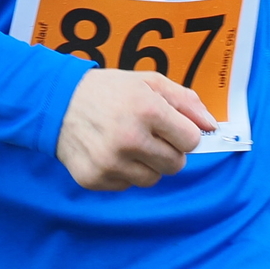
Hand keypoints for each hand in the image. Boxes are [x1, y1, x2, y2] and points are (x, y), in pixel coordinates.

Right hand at [55, 69, 216, 190]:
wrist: (57, 102)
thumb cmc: (108, 90)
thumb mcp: (148, 82)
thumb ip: (185, 101)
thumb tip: (212, 126)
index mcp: (146, 109)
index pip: (190, 141)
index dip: (183, 133)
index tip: (170, 127)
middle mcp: (129, 138)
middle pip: (176, 164)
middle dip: (168, 150)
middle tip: (149, 135)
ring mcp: (110, 162)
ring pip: (153, 179)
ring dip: (147, 164)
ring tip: (128, 143)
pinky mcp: (94, 179)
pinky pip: (127, 186)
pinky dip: (123, 172)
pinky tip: (109, 152)